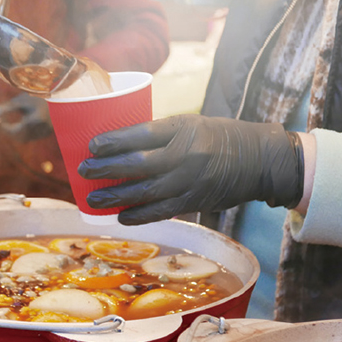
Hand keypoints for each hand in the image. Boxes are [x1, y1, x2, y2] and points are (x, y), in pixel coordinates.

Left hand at [0, 93, 52, 142]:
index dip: (5, 128)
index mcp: (36, 119)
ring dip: (17, 133)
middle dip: (11, 132)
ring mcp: (46, 132)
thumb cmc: (35, 96)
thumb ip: (2, 110)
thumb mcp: (18, 101)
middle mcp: (43, 128)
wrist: (55, 95)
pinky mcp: (48, 133)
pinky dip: (25, 132)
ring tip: (15, 122)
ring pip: (25, 139)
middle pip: (20, 138)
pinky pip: (32, 137)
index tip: (0, 121)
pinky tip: (25, 123)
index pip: (15, 131)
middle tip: (4, 123)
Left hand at [78, 114, 304, 224]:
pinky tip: (120, 217)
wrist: (258, 160)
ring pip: (145, 191)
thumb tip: (124, 147)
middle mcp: (185, 154)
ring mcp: (189, 181)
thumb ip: (162, 135)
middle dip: (107, 169)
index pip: (141, 133)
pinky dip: (139, 216)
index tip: (92, 145)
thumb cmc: (220, 137)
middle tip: (84, 170)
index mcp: (183, 128)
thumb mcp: (192, 124)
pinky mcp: (194, 202)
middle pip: (137, 163)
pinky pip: (161, 211)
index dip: (113, 141)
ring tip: (92, 199)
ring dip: (115, 196)